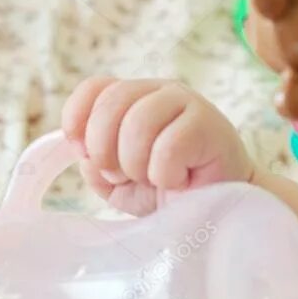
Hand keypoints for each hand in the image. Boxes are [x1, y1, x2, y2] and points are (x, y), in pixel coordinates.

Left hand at [62, 77, 254, 214]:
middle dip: (104, 149)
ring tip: (153, 179)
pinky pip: (168, 146)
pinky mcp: (208, 123)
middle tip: (120, 175)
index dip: (77, 118)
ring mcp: (186, 103)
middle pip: (111, 103)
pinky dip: (165, 174)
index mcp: (134, 99)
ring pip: (137, 123)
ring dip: (135, 164)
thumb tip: (86, 157)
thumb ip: (96, 168)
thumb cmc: (171, 192)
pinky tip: (180, 180)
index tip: (82, 152)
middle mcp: (159, 92)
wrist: (220, 210)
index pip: (95, 88)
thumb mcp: (121, 185)